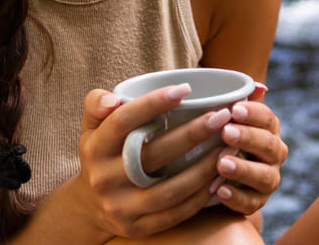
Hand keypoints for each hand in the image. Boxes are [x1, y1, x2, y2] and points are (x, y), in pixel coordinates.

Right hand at [72, 85, 230, 239]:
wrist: (90, 206)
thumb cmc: (102, 154)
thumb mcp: (91, 127)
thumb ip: (97, 104)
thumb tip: (113, 100)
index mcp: (94, 148)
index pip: (123, 121)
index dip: (153, 103)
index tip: (185, 89)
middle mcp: (104, 179)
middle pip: (153, 155)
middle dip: (192, 134)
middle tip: (222, 116)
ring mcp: (121, 207)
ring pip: (170, 190)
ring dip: (203, 168)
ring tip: (228, 147)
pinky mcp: (137, 228)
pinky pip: (175, 214)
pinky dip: (200, 196)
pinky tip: (219, 178)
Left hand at [211, 98, 287, 214]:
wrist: (213, 175)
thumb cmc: (219, 137)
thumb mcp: (225, 118)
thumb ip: (237, 100)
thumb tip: (258, 86)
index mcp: (269, 130)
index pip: (268, 119)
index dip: (253, 113)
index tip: (234, 109)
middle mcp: (274, 154)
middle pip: (269, 145)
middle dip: (248, 138)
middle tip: (226, 132)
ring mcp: (267, 179)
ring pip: (264, 176)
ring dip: (243, 169)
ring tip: (221, 164)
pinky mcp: (256, 202)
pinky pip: (250, 203)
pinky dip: (236, 197)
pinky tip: (219, 191)